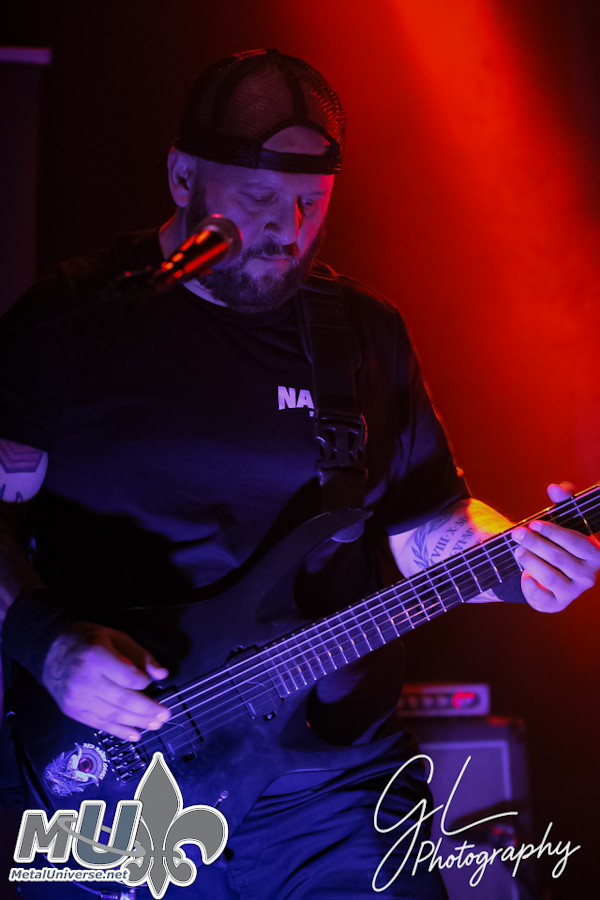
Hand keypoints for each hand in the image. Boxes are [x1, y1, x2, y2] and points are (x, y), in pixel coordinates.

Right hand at [42, 623, 170, 739]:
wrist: (51, 650)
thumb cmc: (88, 640)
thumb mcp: (117, 638)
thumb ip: (141, 655)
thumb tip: (162, 674)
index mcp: (97, 657)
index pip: (128, 678)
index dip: (144, 682)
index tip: (151, 682)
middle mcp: (85, 680)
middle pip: (122, 700)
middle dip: (147, 710)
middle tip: (165, 715)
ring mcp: (77, 698)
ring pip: (112, 715)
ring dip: (137, 722)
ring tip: (155, 725)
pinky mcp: (72, 710)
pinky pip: (99, 724)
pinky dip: (119, 730)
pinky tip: (134, 734)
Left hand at [511, 482, 599, 611]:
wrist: (549, 574)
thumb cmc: (558, 542)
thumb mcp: (563, 520)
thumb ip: (564, 500)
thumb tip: (554, 487)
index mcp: (595, 554)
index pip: (576, 542)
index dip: (553, 532)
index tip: (533, 524)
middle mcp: (589, 575)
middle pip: (559, 558)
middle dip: (534, 543)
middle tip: (516, 533)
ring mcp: (573, 592)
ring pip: (549, 576)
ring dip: (529, 561)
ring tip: (517, 550)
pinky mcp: (556, 604)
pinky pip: (541, 595)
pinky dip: (528, 584)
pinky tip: (523, 575)